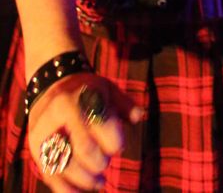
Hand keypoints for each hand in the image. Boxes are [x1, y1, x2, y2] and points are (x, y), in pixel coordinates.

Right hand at [28, 73, 141, 190]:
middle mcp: (58, 115)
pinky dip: (68, 190)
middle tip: (106, 162)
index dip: (115, 141)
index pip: (100, 125)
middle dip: (101, 162)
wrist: (49, 88)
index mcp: (79, 97)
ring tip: (100, 182)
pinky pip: (51, 176)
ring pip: (66, 167)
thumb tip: (138, 117)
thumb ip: (124, 104)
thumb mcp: (106, 89)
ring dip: (87, 180)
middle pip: (85, 149)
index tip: (119, 146)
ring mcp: (44, 134)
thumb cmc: (86, 92)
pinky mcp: (36, 150)